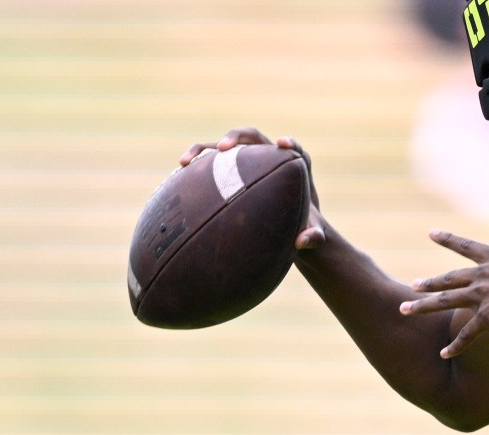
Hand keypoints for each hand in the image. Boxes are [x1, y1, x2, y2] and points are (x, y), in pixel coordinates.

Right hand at [177, 128, 324, 248]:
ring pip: (223, 147)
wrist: (287, 224)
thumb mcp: (312, 235)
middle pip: (252, 137)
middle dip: (236, 138)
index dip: (290, 144)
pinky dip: (194, 167)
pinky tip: (175, 180)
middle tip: (223, 149)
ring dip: (203, 149)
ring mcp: (246, 161)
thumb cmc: (301, 226)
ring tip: (184, 162)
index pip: (294, 149)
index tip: (283, 144)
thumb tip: (303, 242)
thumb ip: (314, 237)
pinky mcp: (229, 170)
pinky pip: (209, 163)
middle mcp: (268, 156)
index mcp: (294, 166)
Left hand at [400, 231, 488, 357]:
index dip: (448, 239)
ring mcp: (483, 295)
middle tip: (413, 285)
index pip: (467, 247)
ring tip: (406, 309)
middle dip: (429, 282)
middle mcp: (484, 274)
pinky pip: (466, 334)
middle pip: (449, 278)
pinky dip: (455, 346)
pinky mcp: (488, 318)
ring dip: (423, 306)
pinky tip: (444, 354)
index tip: (432, 233)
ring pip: (446, 300)